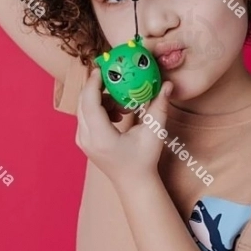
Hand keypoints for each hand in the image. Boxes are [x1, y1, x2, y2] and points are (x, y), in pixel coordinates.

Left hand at [76, 69, 173, 186]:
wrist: (133, 182)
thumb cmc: (144, 159)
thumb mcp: (154, 132)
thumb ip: (159, 106)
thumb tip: (168, 84)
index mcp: (101, 137)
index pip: (90, 102)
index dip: (94, 82)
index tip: (103, 68)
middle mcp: (86, 138)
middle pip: (83, 102)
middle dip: (97, 87)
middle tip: (114, 77)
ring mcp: (82, 140)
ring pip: (83, 108)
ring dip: (100, 98)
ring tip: (123, 104)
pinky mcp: (84, 140)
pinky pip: (86, 116)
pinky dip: (99, 107)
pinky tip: (118, 113)